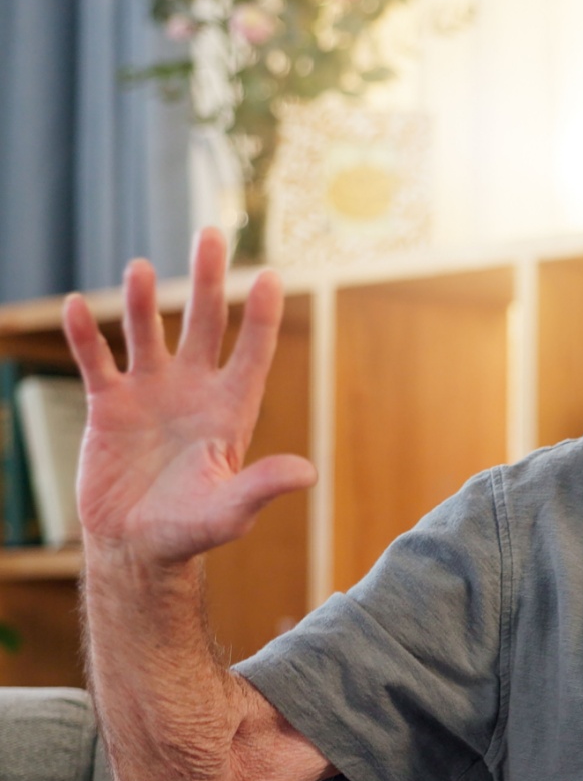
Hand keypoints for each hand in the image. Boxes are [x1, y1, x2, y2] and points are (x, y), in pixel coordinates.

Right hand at [62, 227, 316, 564]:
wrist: (137, 546)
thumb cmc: (192, 530)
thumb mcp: (230, 510)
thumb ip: (262, 486)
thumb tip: (308, 473)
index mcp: (230, 411)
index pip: (252, 353)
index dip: (260, 316)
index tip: (269, 275)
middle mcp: (193, 391)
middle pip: (204, 324)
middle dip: (207, 281)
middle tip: (210, 234)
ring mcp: (150, 393)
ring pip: (148, 333)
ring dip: (144, 301)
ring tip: (142, 269)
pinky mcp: (107, 405)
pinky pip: (95, 361)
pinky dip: (85, 335)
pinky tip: (77, 306)